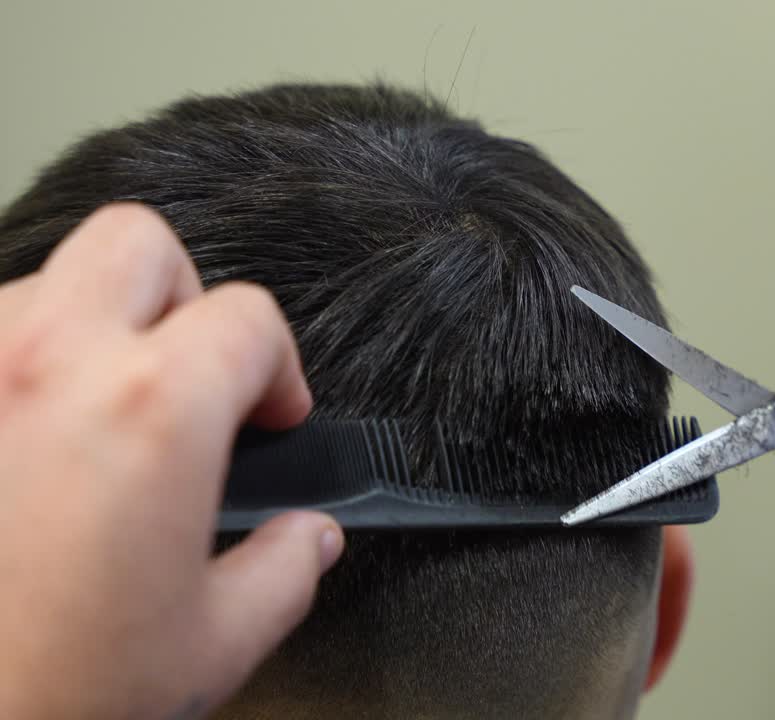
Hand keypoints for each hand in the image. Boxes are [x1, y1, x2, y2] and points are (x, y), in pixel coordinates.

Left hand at [0, 204, 343, 717]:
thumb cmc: (46, 696)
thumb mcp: (210, 646)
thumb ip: (285, 572)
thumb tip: (307, 539)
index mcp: (152, 412)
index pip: (248, 319)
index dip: (280, 369)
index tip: (272, 416)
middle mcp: (48, 365)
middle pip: (138, 245)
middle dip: (184, 299)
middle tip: (190, 376)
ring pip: (40, 283)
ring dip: (85, 332)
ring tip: (94, 420)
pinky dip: (7, 373)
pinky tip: (20, 445)